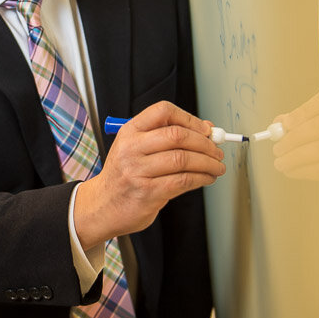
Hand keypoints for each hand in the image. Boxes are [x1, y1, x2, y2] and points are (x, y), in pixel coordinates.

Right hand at [74, 101, 224, 248]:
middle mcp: (131, 148)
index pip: (163, 112)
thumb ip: (167, 137)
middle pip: (177, 135)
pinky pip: (182, 181)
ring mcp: (138, 171)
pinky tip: (206, 178)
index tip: (205, 129)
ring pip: (183, 159)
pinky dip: (201, 179)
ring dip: (207, 163)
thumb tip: (206, 129)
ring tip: (217, 166)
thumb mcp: (136, 149)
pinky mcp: (147, 193)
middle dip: (205, 143)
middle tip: (217, 150)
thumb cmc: (123, 176)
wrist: (101, 206)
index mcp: (129, 132)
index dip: (189, 118)